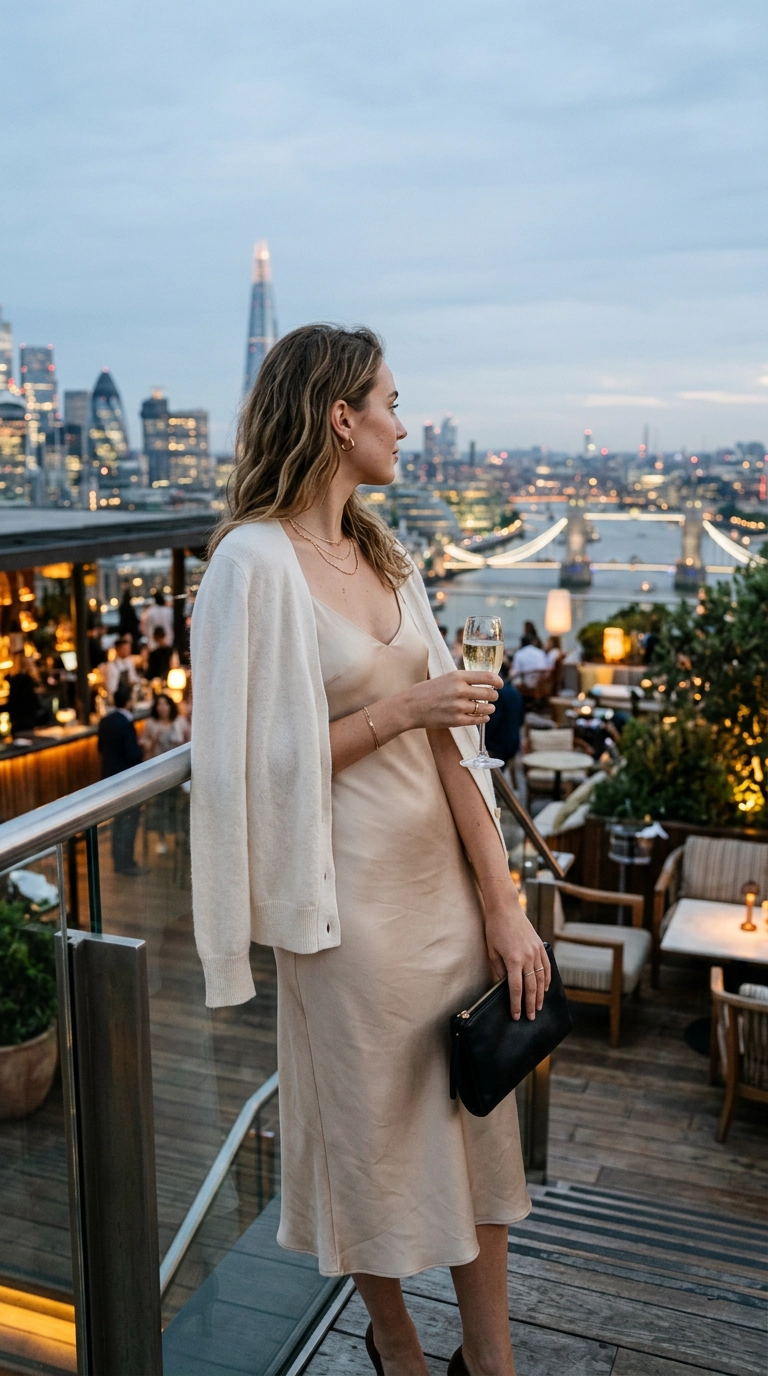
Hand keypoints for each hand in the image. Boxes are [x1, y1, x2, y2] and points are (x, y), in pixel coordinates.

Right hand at [399, 670, 500, 730]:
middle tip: (493, 697)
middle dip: (494, 696)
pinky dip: (483, 718)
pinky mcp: (456, 721)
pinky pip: (477, 720)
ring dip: (490, 708)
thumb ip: (463, 679)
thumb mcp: (445, 678)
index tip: (500, 684)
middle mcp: (460, 690)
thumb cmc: (426, 691)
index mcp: (457, 676)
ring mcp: (458, 706)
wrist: (410, 707)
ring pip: (485, 708)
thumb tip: (483, 682)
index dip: (498, 681)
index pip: (487, 677)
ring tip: (488, 708)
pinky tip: (483, 717)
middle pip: (489, 693)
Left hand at [482, 883, 551, 1020]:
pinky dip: (547, 979)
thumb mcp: (491, 950)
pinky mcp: (540, 946)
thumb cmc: (494, 929)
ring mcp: (536, 951)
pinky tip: (545, 988)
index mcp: (513, 960)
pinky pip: (546, 966)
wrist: (506, 908)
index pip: (516, 988)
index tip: (516, 1016)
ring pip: (541, 979)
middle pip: (531, 987)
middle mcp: (527, 957)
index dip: (516, 1004)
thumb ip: (499, 969)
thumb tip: (505, 984)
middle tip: (531, 1017)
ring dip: (540, 995)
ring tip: (538, 1007)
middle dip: (530, 1004)